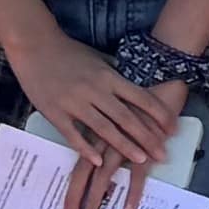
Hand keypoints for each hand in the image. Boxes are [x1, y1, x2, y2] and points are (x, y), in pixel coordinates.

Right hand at [11, 29, 190, 208]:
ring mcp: (75, 102)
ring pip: (104, 128)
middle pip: (127, 117)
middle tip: (162, 154)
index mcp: (108, 76)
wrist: (35, 46)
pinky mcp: (55, 113)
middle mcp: (95, 90)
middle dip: (147, 137)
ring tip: (140, 160)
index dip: (159, 115)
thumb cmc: (68, 52)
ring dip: (124, 146)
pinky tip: (97, 163)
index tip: (172, 129)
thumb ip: (115, 73)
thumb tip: (135, 84)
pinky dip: (85, 149)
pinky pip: (73, 134)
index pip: (140, 98)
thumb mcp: (98, 58)